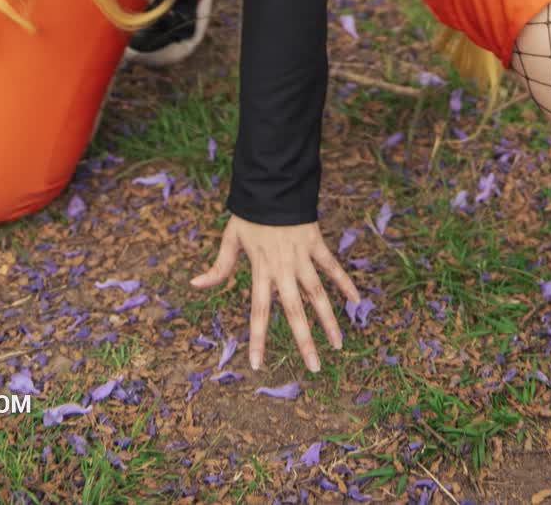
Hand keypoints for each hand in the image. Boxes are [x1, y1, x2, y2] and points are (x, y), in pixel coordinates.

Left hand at [191, 215, 359, 373]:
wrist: (272, 182)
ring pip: (318, 293)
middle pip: (295, 310)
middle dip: (304, 341)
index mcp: (260, 269)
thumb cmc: (249, 213)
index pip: (258, 312)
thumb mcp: (231, 238)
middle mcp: (283, 268)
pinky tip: (356, 300)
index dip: (258, 339)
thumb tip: (195, 285)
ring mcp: (301, 256)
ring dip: (329, 319)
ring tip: (338, 345)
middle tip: (314, 368)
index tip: (258, 366)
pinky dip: (344, 282)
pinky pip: (331, 266)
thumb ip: (218, 266)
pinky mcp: (315, 243)